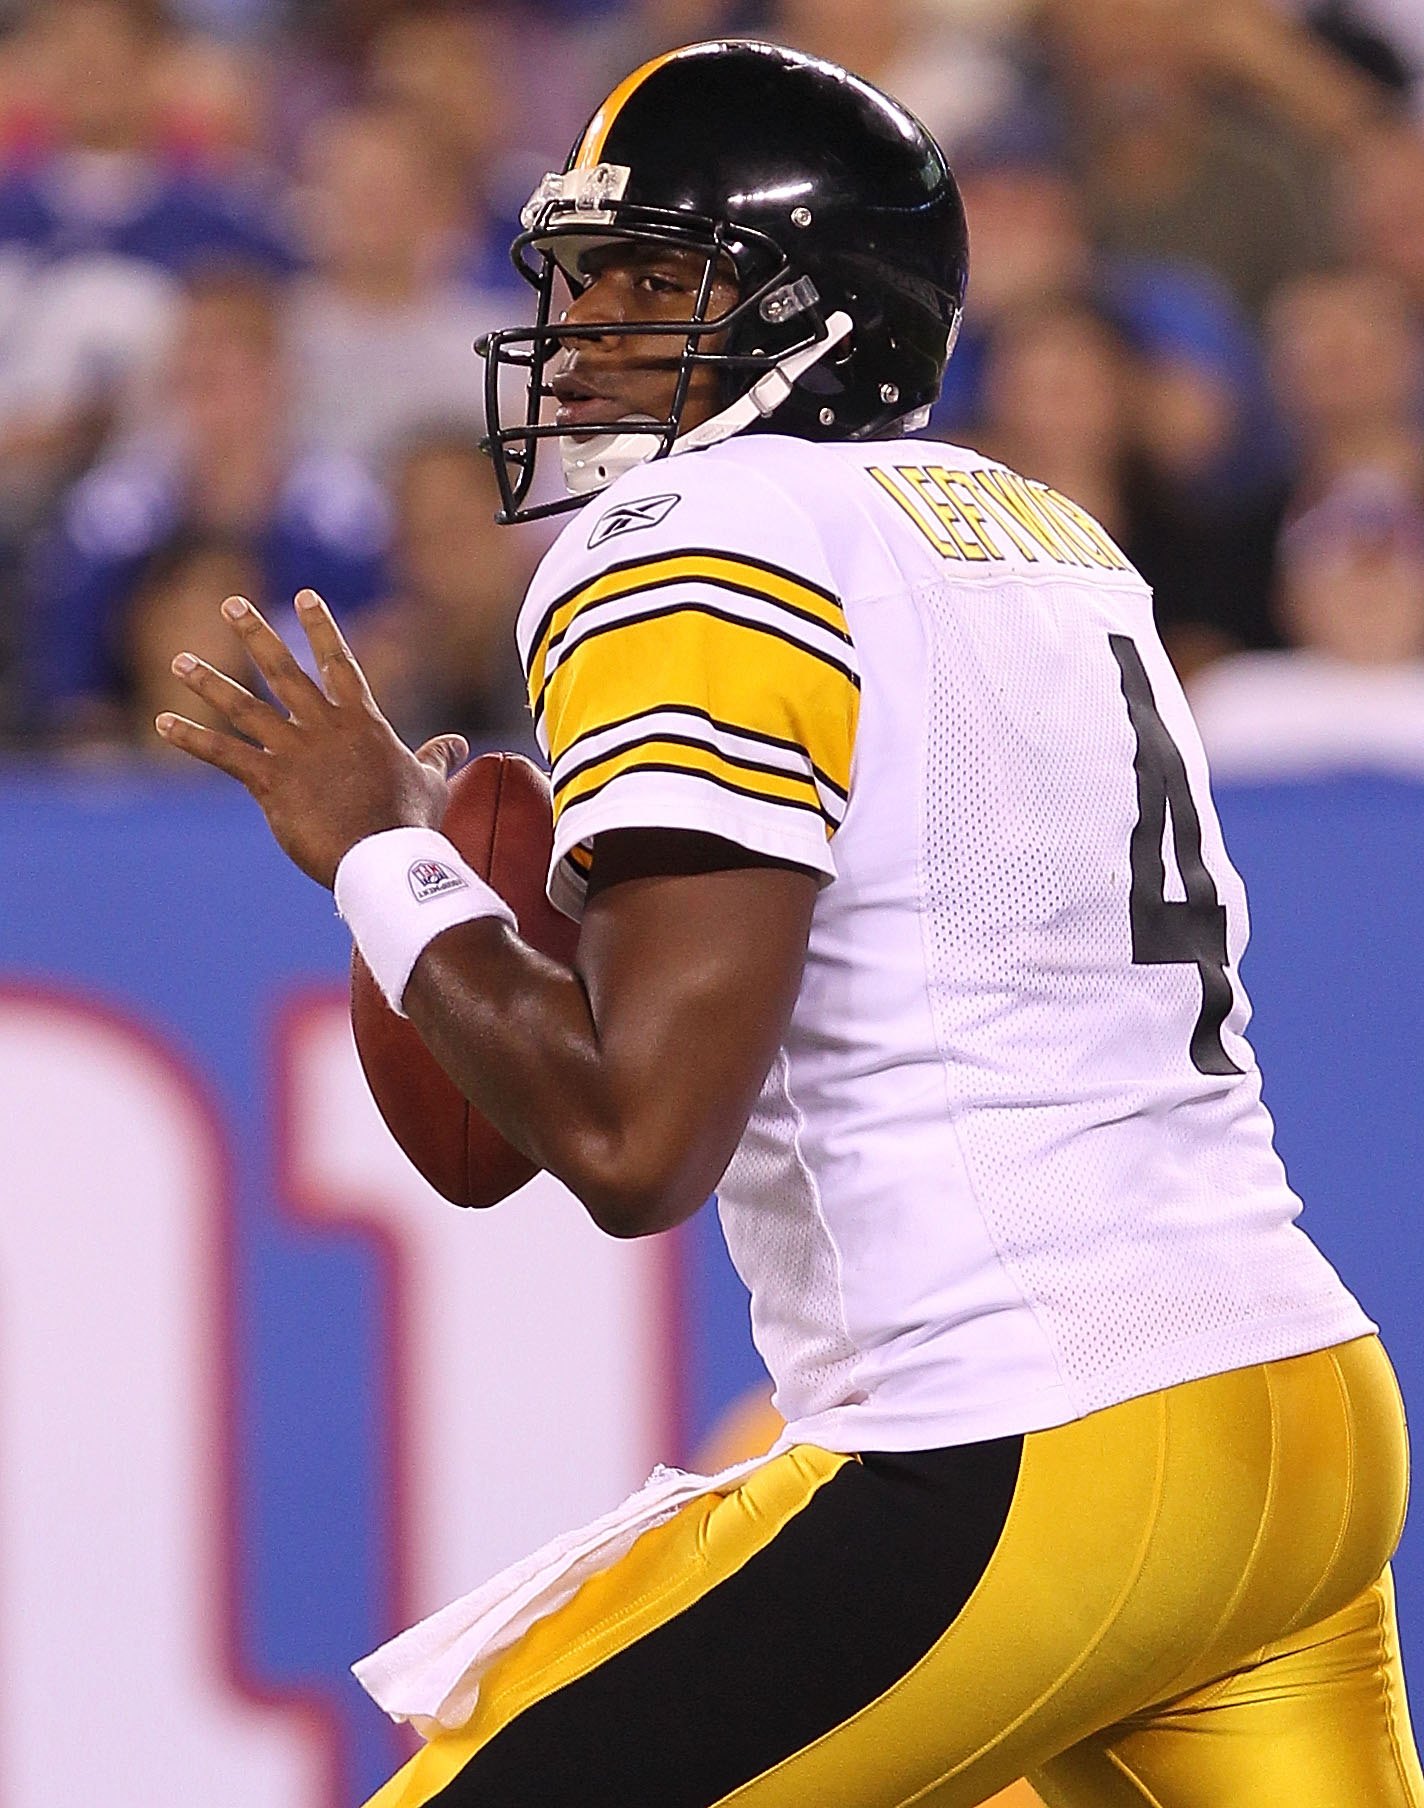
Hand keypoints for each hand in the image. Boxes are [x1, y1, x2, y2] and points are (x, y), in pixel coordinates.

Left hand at [155, 588, 468, 887]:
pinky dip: (191, 738)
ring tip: (180, 661)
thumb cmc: (411, 822)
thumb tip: (460, 744)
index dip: (322, 627)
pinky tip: (162, 724)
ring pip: (244, 707)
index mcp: (362, 722)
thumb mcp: (431, 783)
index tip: (305, 595)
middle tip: (231, 604)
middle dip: (255, 635)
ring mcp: (294, 752)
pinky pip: (224, 754)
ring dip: (209, 683)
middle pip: (283, 671)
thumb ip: (438, 757)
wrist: (385, 854)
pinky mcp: (270, 782)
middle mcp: (323, 727)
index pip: (339, 663)